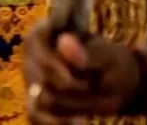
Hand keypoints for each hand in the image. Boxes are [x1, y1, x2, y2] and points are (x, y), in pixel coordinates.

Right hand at [24, 21, 141, 122]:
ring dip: (68, 108)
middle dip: (70, 88)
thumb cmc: (109, 62)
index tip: (70, 79)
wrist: (114, 86)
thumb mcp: (105, 55)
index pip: (35, 43)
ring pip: (41, 100)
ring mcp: (31, 79)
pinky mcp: (34, 101)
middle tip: (90, 87)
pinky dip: (54, 123)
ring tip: (86, 110)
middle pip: (40, 76)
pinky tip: (76, 122)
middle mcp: (32, 54)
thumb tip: (64, 43)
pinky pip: (34, 116)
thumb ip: (85, 51)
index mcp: (45, 31)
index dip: (51, 64)